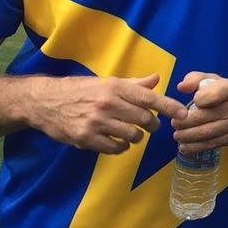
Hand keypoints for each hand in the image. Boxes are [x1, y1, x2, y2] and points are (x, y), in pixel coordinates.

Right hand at [30, 74, 186, 154]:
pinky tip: (117, 141)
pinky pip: (115, 148)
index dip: (169, 107)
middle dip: (153, 125)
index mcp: (115, 86)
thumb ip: (133, 84)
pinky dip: (121, 147)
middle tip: (151, 126)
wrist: (44, 101)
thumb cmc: (79, 90)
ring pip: (132, 136)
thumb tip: (156, 79)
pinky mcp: (86, 138)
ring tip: (132, 133)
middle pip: (145, 119)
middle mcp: (108, 103)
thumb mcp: (106, 82)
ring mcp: (96, 122)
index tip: (183, 114)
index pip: (149, 97)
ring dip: (137, 137)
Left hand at [170, 72, 227, 154]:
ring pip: (207, 133)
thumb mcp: (213, 80)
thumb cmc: (227, 93)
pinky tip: (185, 146)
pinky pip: (211, 144)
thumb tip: (181, 87)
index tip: (191, 102)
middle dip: (184, 123)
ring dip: (187, 137)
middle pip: (205, 117)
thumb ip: (194, 79)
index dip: (198, 99)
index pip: (213, 95)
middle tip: (174, 124)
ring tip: (177, 135)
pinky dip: (194, 147)